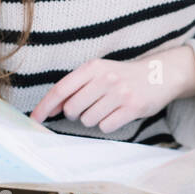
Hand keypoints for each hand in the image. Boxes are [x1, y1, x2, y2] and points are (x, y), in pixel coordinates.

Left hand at [29, 47, 194, 133]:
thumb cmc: (124, 76)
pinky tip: (118, 113)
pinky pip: (106, 126)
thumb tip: (50, 108)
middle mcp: (106, 78)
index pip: (61, 89)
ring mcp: (120, 92)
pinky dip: (109, 124)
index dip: (45, 106)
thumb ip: (76, 87)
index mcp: (93, 67)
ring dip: (94, 119)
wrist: (161, 74)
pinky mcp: (132, 107)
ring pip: (88, 120)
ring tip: (108, 108)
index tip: (34, 119)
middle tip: (90, 107)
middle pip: (72, 109)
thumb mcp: (100, 72)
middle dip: (76, 114)